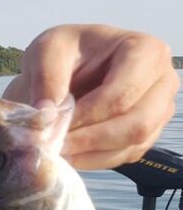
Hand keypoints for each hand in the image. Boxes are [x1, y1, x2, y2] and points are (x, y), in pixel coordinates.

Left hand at [5, 24, 177, 168]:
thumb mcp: (47, 50)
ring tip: (58, 148)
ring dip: (91, 152)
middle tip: (55, 144)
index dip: (86, 115)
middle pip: (136, 124)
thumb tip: (46, 115)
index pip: (121, 95)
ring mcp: (159, 110)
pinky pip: (126, 156)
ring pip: (133, 145)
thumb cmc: (65, 51)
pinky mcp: (148, 133)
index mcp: (146, 51)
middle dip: (90, 139)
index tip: (53, 124)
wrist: (70, 64)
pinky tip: (70, 153)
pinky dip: (94, 159)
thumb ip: (46, 78)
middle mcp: (163, 81)